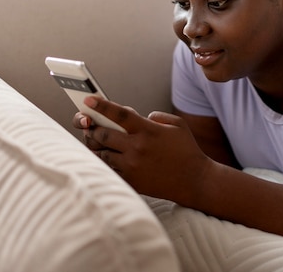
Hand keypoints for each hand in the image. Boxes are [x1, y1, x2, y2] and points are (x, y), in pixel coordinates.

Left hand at [79, 96, 211, 203]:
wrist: (194, 180)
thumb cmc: (187, 150)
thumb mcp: (177, 125)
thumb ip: (157, 116)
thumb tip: (140, 116)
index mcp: (148, 131)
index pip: (120, 114)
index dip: (102, 106)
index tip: (88, 100)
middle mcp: (137, 148)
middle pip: (103, 134)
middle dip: (93, 128)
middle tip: (89, 124)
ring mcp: (132, 166)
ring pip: (102, 153)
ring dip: (96, 145)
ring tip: (96, 140)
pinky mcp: (131, 181)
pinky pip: (109, 169)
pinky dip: (105, 162)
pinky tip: (107, 156)